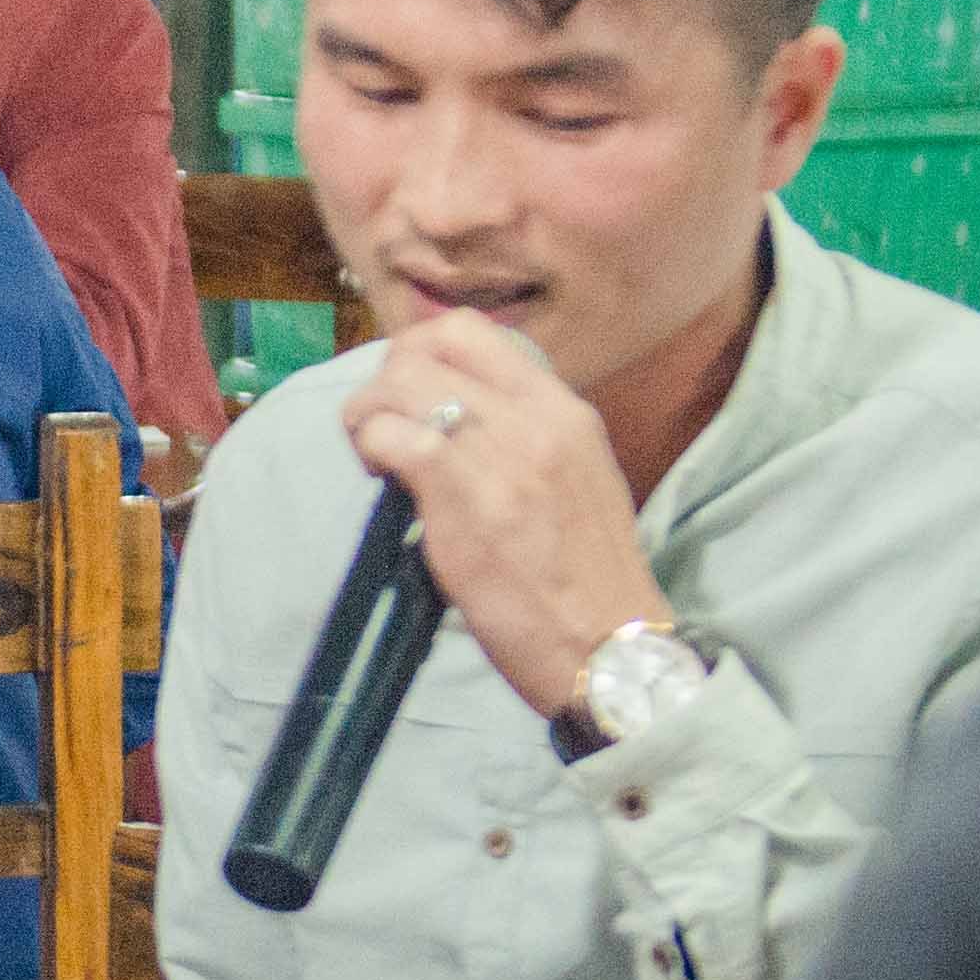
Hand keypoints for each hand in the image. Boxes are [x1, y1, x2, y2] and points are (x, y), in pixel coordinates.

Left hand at [342, 310, 665, 721]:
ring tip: (379, 458)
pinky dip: (372, 449)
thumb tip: (454, 414)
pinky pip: (392, 437)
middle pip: (425, 348)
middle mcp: (536, 418)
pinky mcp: (463, 495)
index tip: (410, 395)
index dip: (419, 351)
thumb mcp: (576, 478)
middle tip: (385, 428)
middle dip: (385, 380)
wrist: (610, 649)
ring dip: (369, 414)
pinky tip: (382, 480)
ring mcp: (500, 453)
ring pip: (399, 384)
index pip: (471, 330)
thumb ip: (524, 435)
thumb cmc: (586, 578)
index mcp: (564, 409)